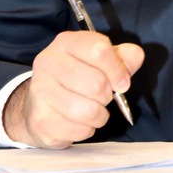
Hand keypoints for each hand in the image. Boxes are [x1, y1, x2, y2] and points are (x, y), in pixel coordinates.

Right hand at [3, 31, 143, 147]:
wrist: (42, 101)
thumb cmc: (81, 75)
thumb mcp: (105, 59)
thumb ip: (125, 56)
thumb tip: (133, 59)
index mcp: (68, 42)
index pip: (99, 50)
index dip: (117, 69)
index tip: (123, 82)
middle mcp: (49, 62)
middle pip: (96, 83)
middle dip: (108, 95)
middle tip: (105, 96)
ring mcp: (40, 91)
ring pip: (87, 110)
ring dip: (100, 115)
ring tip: (95, 110)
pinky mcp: (39, 119)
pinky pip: (77, 130)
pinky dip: (87, 130)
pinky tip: (80, 122)